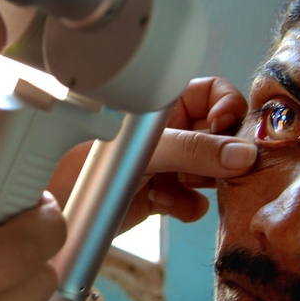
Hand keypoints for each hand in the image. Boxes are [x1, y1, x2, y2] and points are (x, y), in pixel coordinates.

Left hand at [49, 76, 255, 229]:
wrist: (57, 206)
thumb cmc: (81, 162)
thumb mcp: (144, 151)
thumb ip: (194, 150)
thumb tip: (242, 154)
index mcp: (162, 104)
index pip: (213, 93)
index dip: (227, 108)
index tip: (227, 129)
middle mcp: (168, 131)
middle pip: (219, 136)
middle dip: (219, 155)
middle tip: (211, 167)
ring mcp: (167, 163)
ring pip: (211, 171)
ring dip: (200, 182)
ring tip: (177, 183)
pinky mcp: (162, 194)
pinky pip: (194, 200)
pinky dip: (184, 205)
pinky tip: (161, 202)